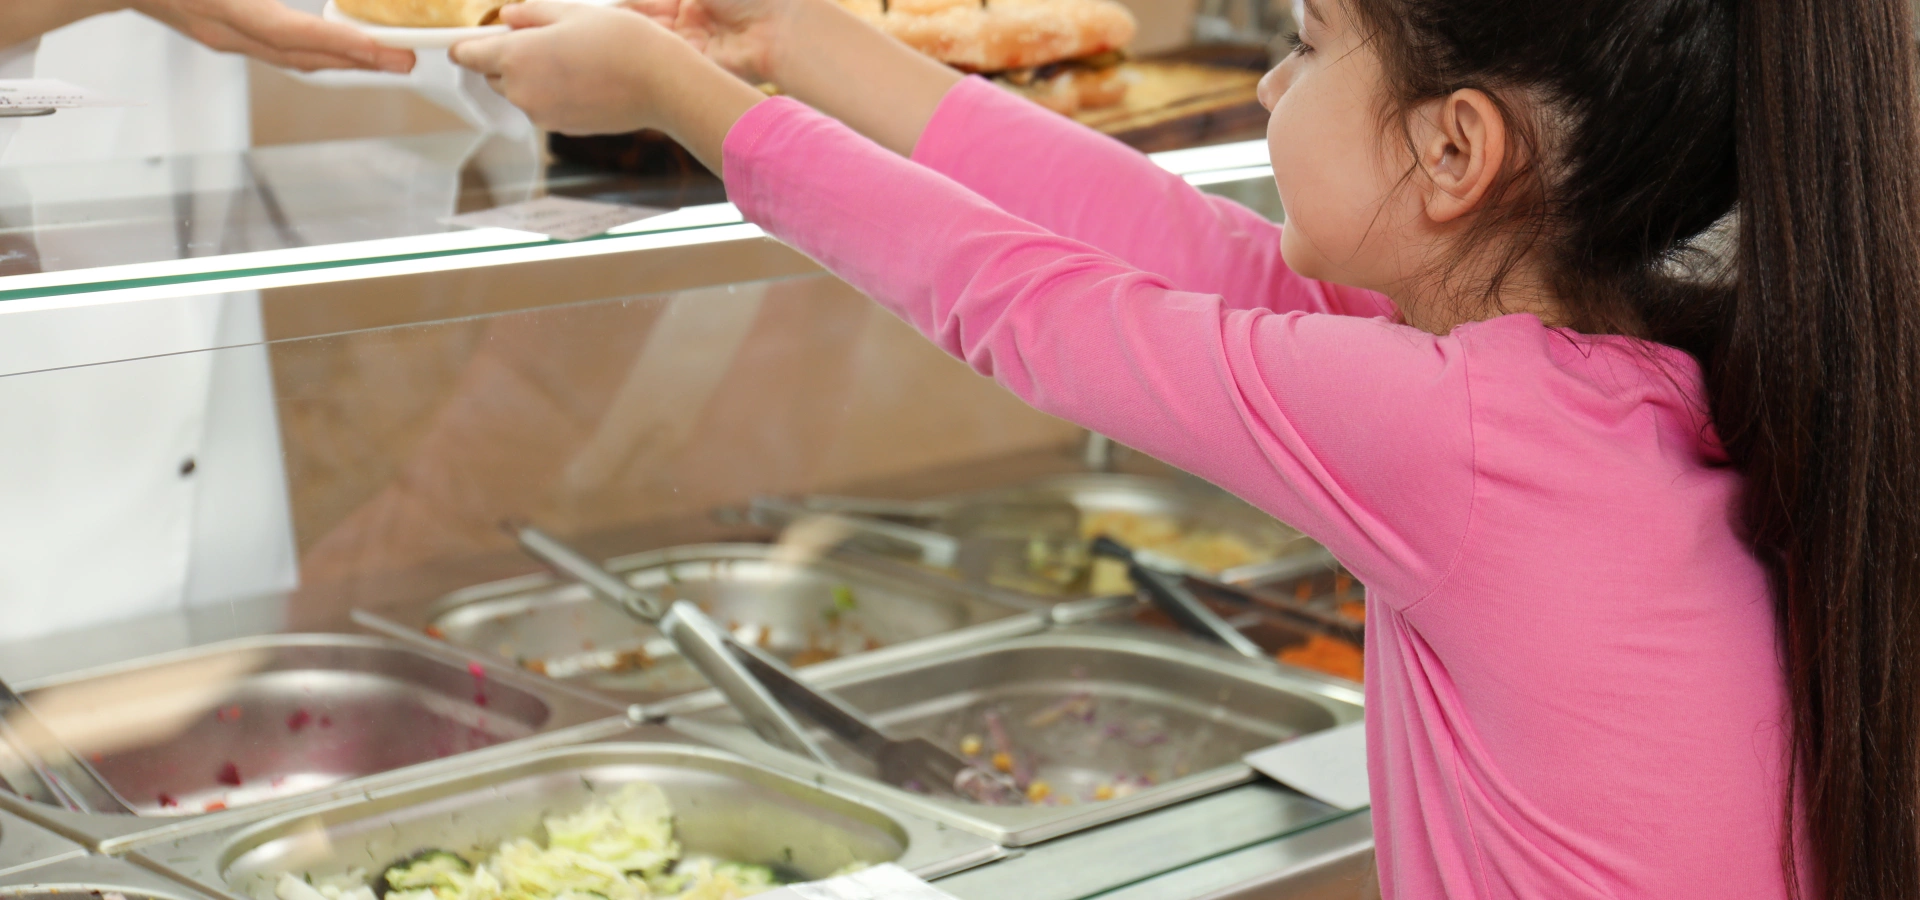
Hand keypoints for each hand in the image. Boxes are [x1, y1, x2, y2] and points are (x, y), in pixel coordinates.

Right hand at [130, 0, 414, 71]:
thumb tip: (302, 6)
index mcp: (215, 2)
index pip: (288, 32)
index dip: (339, 42)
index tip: (383, 49)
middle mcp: (218, 28)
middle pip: (300, 56)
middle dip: (358, 61)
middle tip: (408, 60)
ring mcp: (217, 36)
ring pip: (292, 57)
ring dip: (344, 60)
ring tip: (390, 58)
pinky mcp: (219, 33)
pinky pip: (279, 50)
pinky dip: (317, 51)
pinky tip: (345, 48)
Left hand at [452, 2, 764, 165]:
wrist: (663, 84)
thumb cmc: (621, 41)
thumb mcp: (571, 12)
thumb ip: (531, 15)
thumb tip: (508, 18)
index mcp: (515, 58)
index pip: (466, 54)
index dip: (464, 45)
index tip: (466, 42)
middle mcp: (521, 92)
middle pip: (495, 75)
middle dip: (509, 59)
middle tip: (543, 39)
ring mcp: (543, 115)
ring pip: (523, 92)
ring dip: (535, 77)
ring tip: (573, 58)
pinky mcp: (564, 128)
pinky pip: (547, 107)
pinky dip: (557, 94)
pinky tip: (587, 78)